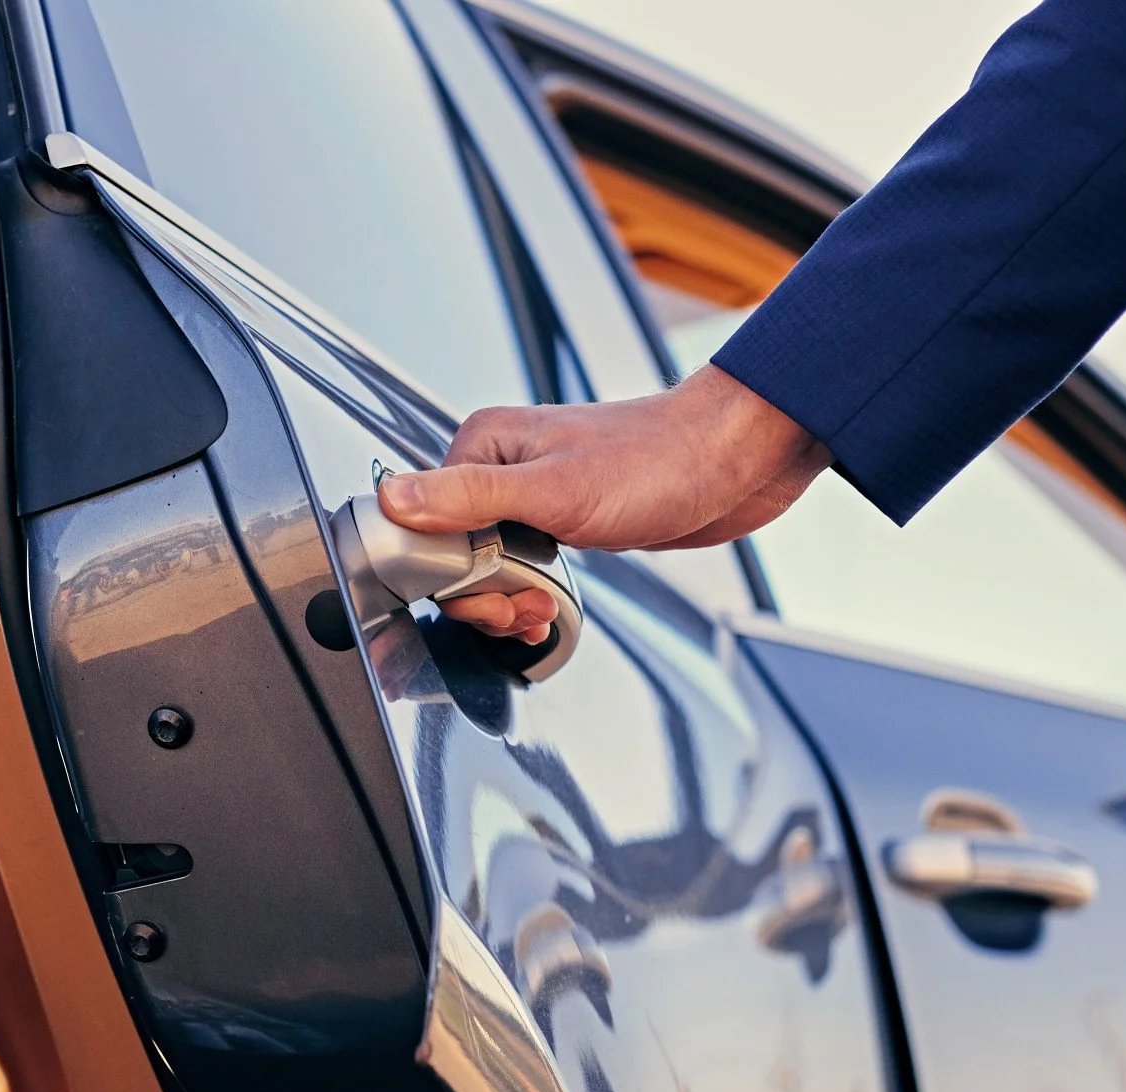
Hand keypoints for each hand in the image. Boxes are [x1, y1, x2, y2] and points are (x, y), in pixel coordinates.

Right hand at [378, 366, 829, 640]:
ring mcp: (532, 495)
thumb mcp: (553, 488)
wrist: (734, 460)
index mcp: (483, 445)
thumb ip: (468, 496)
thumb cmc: (657, 461)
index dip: (449, 575)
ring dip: (507, 602)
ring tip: (540, 613)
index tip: (489, 596)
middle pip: (452, 553)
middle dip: (483, 596)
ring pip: (486, 567)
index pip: (424, 523)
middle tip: (524, 609)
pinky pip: (521, 568)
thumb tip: (391, 498)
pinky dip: (528, 597)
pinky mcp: (562, 521)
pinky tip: (547, 610)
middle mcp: (501, 466)